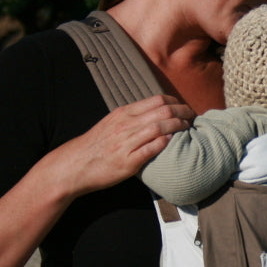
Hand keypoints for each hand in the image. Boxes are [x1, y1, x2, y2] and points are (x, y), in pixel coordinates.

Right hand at [41, 95, 194, 198]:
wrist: (73, 165)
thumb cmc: (96, 145)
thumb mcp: (112, 123)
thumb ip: (132, 117)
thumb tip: (156, 113)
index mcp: (123, 113)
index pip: (157, 100)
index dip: (176, 102)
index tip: (184, 107)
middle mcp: (126, 125)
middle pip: (163, 111)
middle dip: (183, 113)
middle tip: (193, 117)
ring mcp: (126, 143)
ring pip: (159, 128)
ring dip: (178, 127)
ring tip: (188, 129)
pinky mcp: (127, 161)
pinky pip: (151, 148)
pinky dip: (164, 143)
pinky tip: (172, 142)